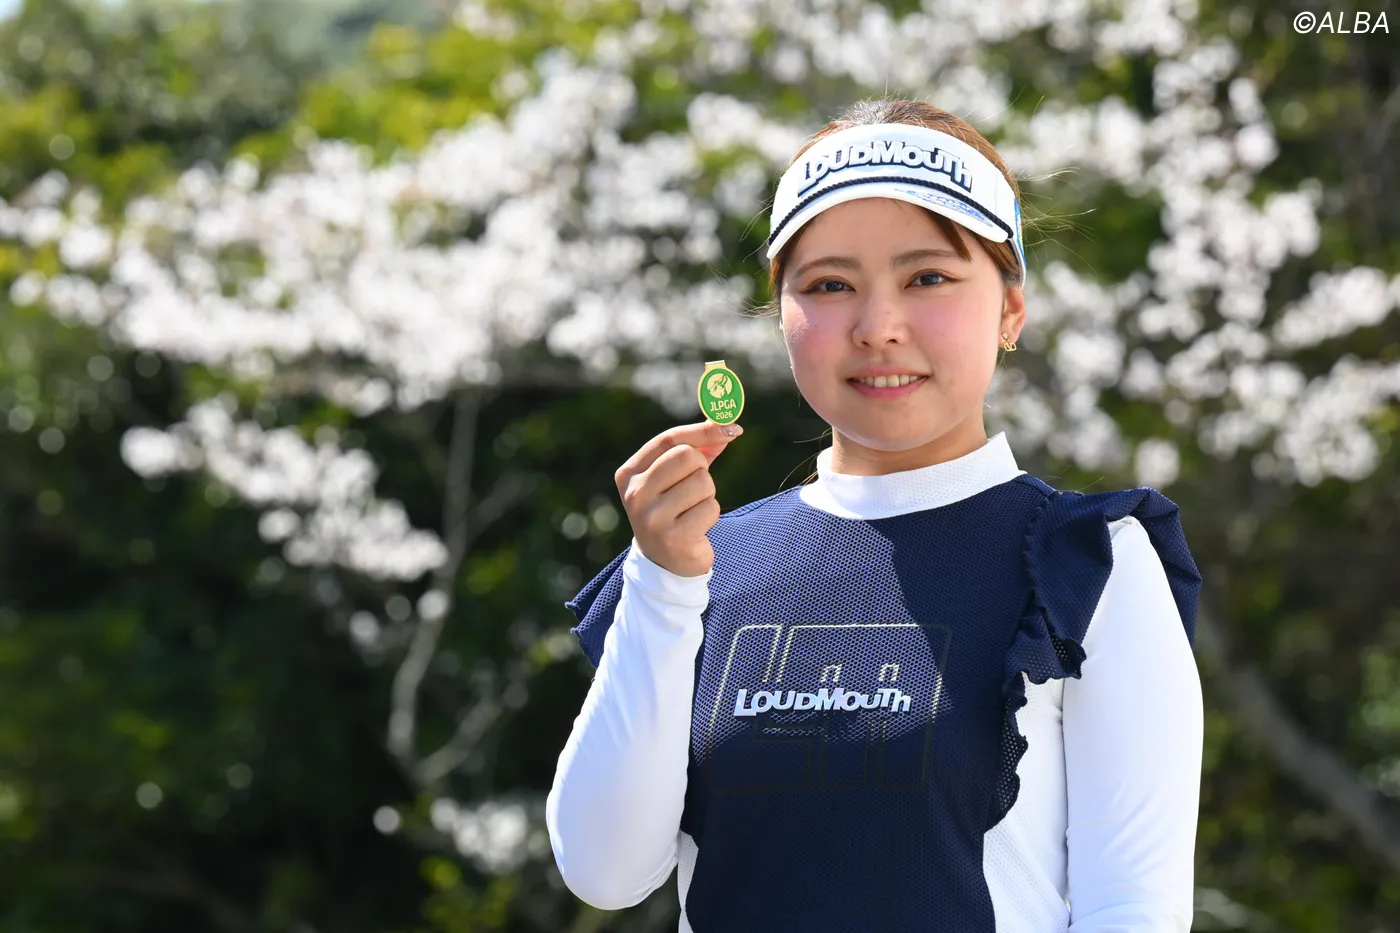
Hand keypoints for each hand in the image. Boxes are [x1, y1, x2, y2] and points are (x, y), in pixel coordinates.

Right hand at [614, 421, 743, 576]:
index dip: (701, 431)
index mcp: (629, 474)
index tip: (730, 427)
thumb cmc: (673, 509)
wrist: (664, 562)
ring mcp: (652, 518)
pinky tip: (696, 528)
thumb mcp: (676, 477)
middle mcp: (635, 494)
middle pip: (687, 456)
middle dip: (702, 468)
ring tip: (692, 511)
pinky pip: (710, 508)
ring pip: (703, 482)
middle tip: (696, 487)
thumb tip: (726, 424)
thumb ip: (698, 448)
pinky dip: (710, 515)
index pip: (667, 440)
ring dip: (707, 495)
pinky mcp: (673, 539)